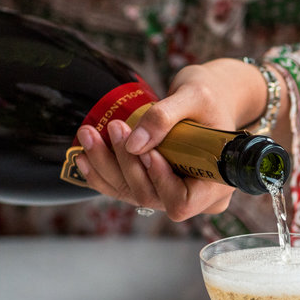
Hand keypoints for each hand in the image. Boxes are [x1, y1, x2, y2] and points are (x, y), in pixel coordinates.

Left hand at [73, 58, 281, 220]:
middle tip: (114, 127)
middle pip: (150, 196)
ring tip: (88, 134)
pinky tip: (84, 155)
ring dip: (105, 166)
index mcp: (215, 184)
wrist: (208, 98)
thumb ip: (165, 117)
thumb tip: (134, 144)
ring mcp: (170, 192)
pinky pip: (123, 188)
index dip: (161, 181)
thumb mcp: (196, 97)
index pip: (183, 202)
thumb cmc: (212, 97)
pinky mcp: (152, 183)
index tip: (149, 153)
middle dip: (125, 165)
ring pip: (131, 193)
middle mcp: (193, 195)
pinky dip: (101, 173)